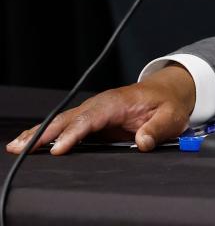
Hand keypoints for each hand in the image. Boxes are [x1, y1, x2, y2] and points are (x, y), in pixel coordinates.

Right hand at [6, 64, 195, 155]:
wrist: (168, 91)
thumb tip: (143, 142)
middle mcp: (101, 104)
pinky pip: (67, 125)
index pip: (90, 118)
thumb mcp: (171, 117)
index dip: (73, 134)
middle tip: (22, 147)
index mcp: (117, 102)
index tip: (58, 148)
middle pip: (69, 118)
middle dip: (45, 133)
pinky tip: (31, 142)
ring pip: (63, 121)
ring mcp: (95, 111)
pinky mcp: (93, 119)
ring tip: (17, 146)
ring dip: (40, 133)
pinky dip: (47, 133)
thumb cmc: (168, 104)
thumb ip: (157, 129)